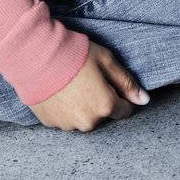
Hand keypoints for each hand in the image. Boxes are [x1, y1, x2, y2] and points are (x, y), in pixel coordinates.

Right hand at [28, 37, 149, 131]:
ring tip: (72, 85)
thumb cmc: (74, 54)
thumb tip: (144, 99)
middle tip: (89, 80)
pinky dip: (65, 108)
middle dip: (100, 101)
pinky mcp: (50, 123)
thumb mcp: (106, 61)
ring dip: (82, 106)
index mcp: (105, 106)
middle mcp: (87, 122)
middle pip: (102, 115)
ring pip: (83, 118)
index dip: (121, 96)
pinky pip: (65, 118)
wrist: (35, 56)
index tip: (112, 84)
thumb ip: (126, 82)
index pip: (124, 110)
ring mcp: (67, 125)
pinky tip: (60, 92)